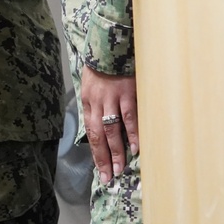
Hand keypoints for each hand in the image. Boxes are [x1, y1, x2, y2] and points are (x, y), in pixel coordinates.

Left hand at [80, 66, 138, 184]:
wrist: (111, 46)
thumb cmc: (102, 68)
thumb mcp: (91, 87)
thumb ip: (97, 107)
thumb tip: (103, 128)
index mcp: (89, 103)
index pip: (91, 134)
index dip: (95, 153)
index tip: (100, 170)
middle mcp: (98, 104)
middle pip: (99, 136)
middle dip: (103, 159)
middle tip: (108, 177)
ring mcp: (112, 100)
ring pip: (112, 131)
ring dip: (116, 152)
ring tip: (120, 168)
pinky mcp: (128, 94)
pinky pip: (129, 118)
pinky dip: (132, 134)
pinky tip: (135, 148)